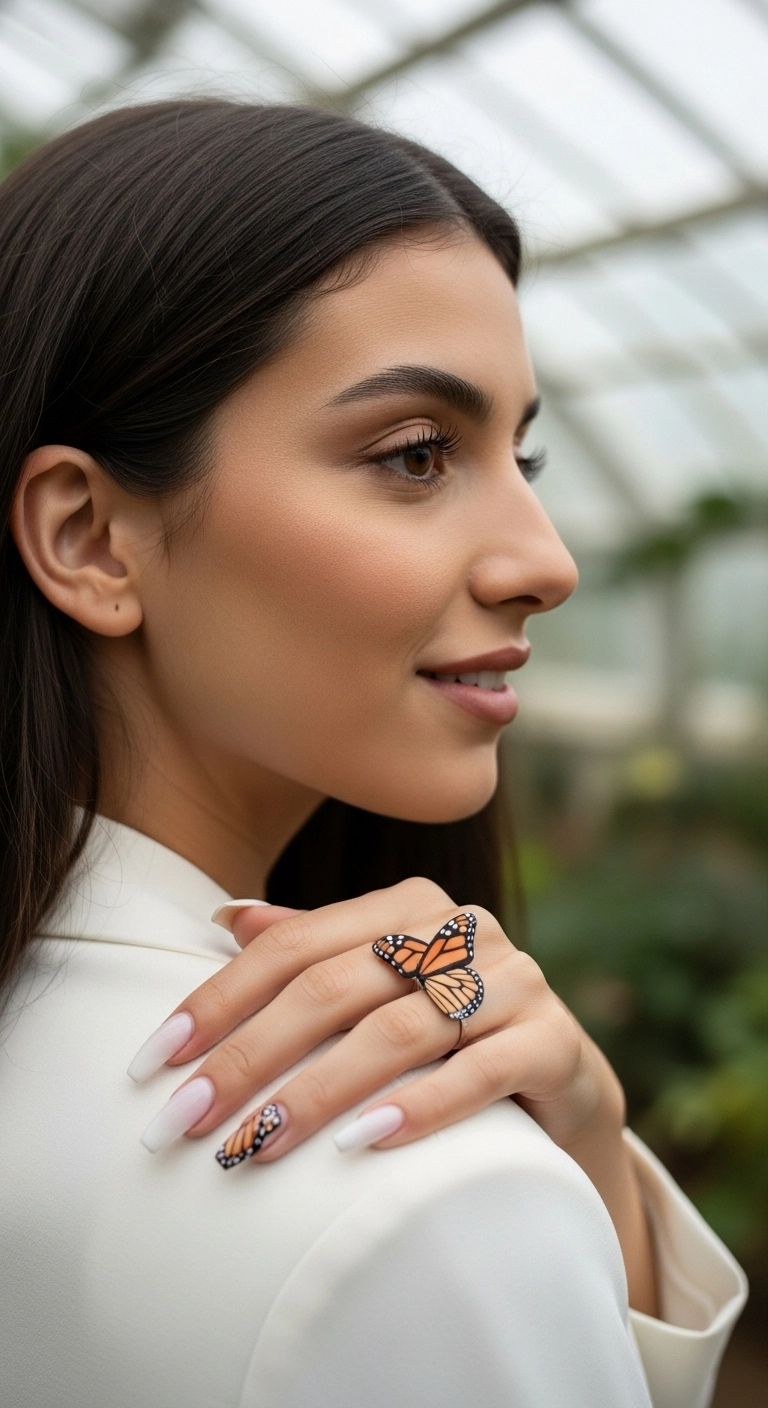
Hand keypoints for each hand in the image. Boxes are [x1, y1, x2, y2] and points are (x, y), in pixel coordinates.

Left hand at [129, 877, 656, 1312]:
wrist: (560, 1083)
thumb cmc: (449, 1033)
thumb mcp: (380, 987)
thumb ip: (315, 950)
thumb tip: (225, 917)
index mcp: (408, 905)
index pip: (294, 945)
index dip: (219, 1000)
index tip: (155, 1063)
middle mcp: (462, 928)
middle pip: (334, 987)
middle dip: (248, 1058)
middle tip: (185, 1121)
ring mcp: (514, 980)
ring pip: (397, 1032)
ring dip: (316, 1094)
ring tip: (255, 1145)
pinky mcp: (553, 1040)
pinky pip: (479, 1072)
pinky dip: (418, 1109)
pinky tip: (359, 1147)